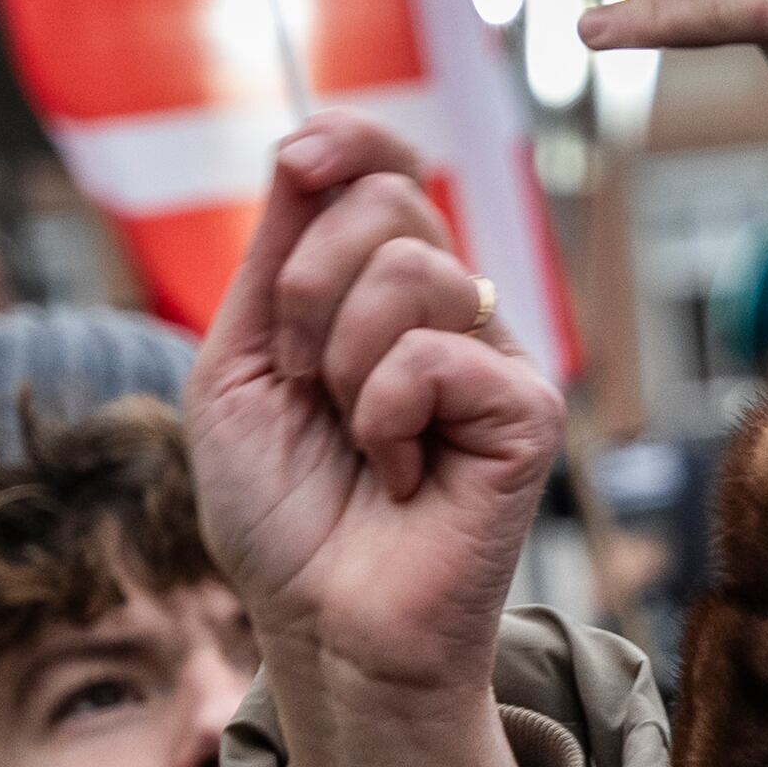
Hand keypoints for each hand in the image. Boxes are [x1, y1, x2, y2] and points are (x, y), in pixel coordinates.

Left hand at [185, 114, 552, 766]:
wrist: (322, 627)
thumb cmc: (281, 516)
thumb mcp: (240, 368)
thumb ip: (273, 261)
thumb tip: (301, 147)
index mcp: (379, 294)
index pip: (389, 167)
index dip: (349, 139)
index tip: (296, 160)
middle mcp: (449, 314)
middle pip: (391, 200)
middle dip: (309, 286)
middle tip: (304, 379)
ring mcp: (495, 359)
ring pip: (416, 270)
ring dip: (345, 361)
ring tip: (356, 438)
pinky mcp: (527, 412)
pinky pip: (440, 354)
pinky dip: (388, 413)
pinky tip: (401, 473)